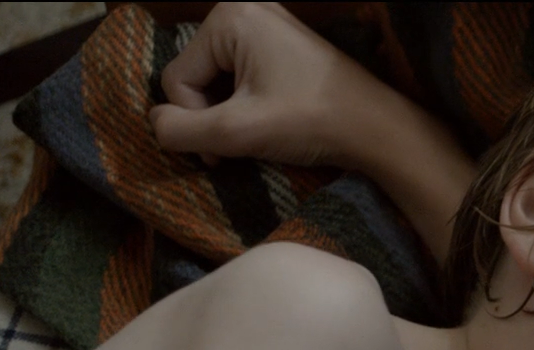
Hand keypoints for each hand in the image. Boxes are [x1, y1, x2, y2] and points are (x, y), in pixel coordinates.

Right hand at [148, 2, 408, 170]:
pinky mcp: (284, 43)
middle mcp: (246, 8)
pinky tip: (271, 120)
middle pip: (198, 74)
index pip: (179, 77)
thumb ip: (181, 130)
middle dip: (212, 115)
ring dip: (229, 112)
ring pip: (219, 78)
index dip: (195, 120)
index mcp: (231, 15)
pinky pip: (243, 73)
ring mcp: (268, 23)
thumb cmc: (312, 122)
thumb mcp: (237, 131)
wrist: (379, 128)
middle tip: (240, 145)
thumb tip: (154, 124)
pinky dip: (248, 102)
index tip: (222, 151)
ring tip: (260, 133)